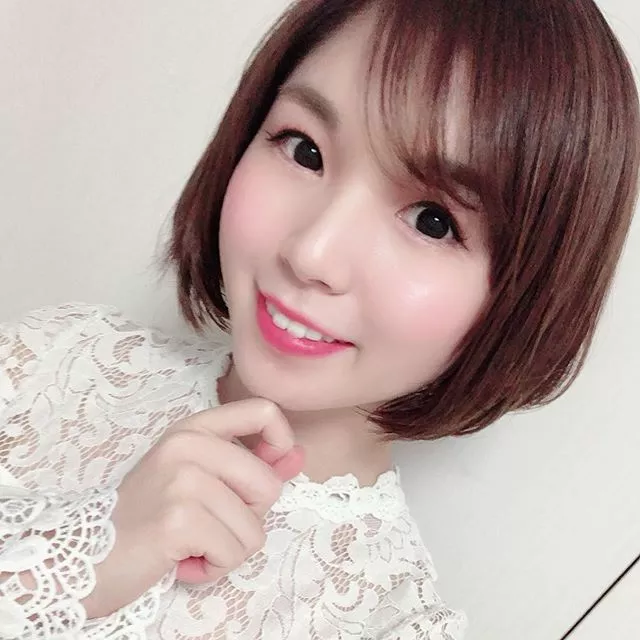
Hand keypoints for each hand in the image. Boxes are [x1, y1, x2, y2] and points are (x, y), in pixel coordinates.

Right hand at [82, 399, 304, 618]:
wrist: (87, 555)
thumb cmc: (150, 516)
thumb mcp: (199, 478)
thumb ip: (251, 465)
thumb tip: (299, 456)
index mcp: (194, 428)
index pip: (264, 411)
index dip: (282, 442)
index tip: (270, 468)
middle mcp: (188, 445)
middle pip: (268, 485)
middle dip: (248, 517)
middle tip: (208, 522)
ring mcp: (183, 480)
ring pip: (254, 527)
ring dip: (228, 548)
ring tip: (191, 542)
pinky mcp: (179, 519)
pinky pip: (234, 552)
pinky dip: (214, 566)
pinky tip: (183, 559)